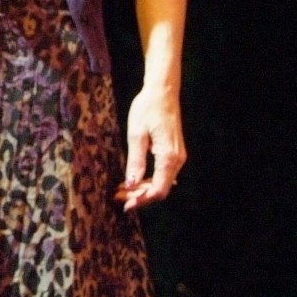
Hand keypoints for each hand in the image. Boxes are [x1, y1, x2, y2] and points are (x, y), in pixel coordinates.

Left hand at [121, 84, 184, 210]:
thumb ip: (135, 161)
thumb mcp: (136, 134)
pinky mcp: (173, 153)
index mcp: (169, 157)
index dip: (142, 200)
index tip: (125, 204)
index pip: (158, 190)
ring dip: (143, 188)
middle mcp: (177, 160)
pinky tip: (133, 179)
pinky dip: (148, 179)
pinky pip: (163, 173)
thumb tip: (131, 184)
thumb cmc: (147, 109)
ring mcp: (177, 157)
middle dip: (139, 196)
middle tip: (118, 197)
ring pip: (162, 182)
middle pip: (160, 189)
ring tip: (121, 190)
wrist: (162, 92)